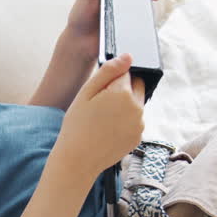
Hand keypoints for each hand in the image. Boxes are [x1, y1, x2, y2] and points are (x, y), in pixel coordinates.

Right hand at [52, 53, 144, 178]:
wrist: (78, 159)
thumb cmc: (77, 125)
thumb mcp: (86, 92)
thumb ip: (109, 71)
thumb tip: (128, 57)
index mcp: (124, 93)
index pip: (125, 73)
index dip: (110, 80)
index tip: (98, 94)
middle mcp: (137, 107)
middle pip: (136, 87)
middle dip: (122, 90)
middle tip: (100, 105)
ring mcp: (139, 124)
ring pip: (136, 104)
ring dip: (124, 106)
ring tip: (102, 120)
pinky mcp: (138, 137)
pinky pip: (134, 121)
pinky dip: (125, 121)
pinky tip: (108, 130)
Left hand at [64, 0, 168, 57]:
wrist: (78, 41)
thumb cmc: (81, 16)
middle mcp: (128, 5)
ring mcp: (130, 22)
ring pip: (149, 16)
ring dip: (153, 15)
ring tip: (147, 16)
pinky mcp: (130, 36)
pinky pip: (143, 33)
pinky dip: (148, 32)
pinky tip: (145, 33)